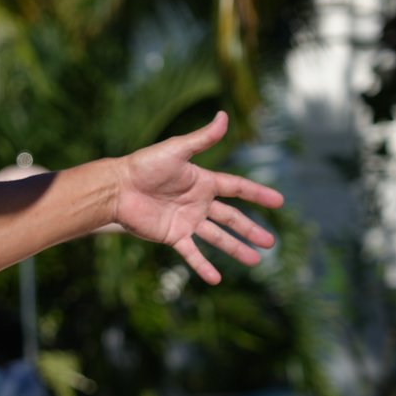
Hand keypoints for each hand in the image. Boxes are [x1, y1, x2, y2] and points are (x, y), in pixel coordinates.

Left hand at [112, 112, 283, 283]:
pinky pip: (191, 253)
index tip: (279, 202)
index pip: (237, 188)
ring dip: (235, 249)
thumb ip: (202, 138)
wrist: (116, 188)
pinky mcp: (172, 236)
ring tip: (255, 261)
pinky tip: (216, 279)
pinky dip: (203, 266)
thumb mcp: (176, 149)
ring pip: (217, 238)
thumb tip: (223, 115)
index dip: (258, 194)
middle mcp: (198, 202)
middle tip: (271, 243)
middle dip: (251, 230)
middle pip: (231, 218)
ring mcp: (186, 221)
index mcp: (203, 181)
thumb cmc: (144, 165)